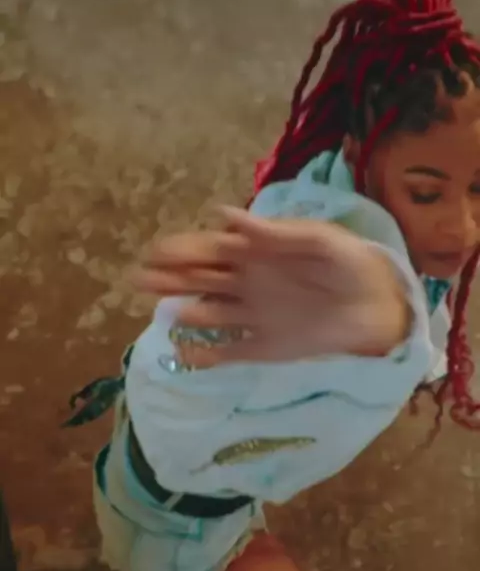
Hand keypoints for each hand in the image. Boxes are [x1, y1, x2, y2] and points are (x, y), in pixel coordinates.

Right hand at [134, 207, 410, 366]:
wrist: (378, 305)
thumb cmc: (349, 263)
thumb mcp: (317, 239)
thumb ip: (273, 232)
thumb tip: (222, 215)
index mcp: (255, 253)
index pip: (208, 250)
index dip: (180, 251)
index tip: (154, 253)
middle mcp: (246, 284)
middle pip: (199, 281)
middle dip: (168, 279)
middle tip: (139, 279)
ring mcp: (253, 317)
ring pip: (208, 314)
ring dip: (184, 313)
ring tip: (164, 313)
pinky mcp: (265, 348)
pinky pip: (230, 353)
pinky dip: (207, 355)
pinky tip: (186, 355)